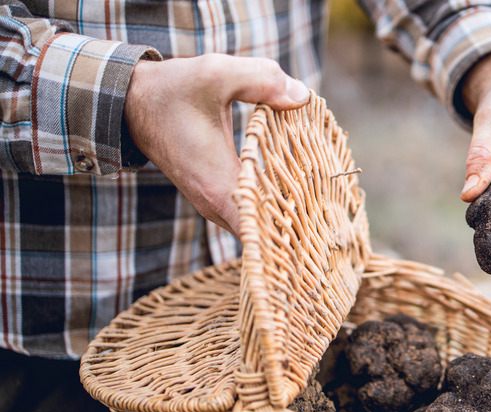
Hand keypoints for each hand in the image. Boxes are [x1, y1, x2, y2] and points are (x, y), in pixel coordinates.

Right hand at [123, 54, 309, 235]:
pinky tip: (297, 190)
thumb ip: (262, 80)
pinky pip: (249, 213)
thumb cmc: (173, 89)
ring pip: (258, 225)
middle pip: (265, 233)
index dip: (293, 228)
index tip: (322, 222)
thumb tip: (304, 97)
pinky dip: (271, 206)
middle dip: (298, 224)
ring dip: (285, 215)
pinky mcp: (214, 197)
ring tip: (321, 202)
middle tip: (333, 213)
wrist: (132, 102)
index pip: (262, 227)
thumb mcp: (217, 73)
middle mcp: (215, 205)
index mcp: (218, 184)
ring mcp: (213, 204)